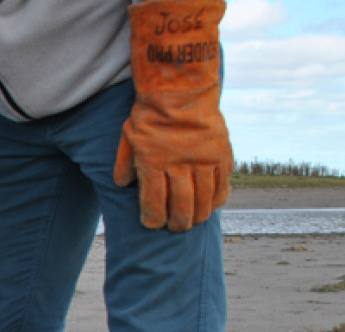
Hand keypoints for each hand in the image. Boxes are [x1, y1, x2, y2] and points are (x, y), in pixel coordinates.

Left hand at [113, 0, 232, 231]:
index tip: (152, 224)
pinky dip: (218, 199)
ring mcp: (203, 160)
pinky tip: (212, 207)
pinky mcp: (221, 154)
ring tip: (192, 222)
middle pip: (180, 205)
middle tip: (174, 228)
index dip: (153, 219)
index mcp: (153, 162)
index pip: (153, 202)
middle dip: (176, 223)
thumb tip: (122, 186)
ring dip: (197, 215)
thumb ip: (124, 163)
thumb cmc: (149, 114)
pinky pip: (222, 184)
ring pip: (203, 199)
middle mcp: (179, 164)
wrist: (180, 88)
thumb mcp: (128, 136)